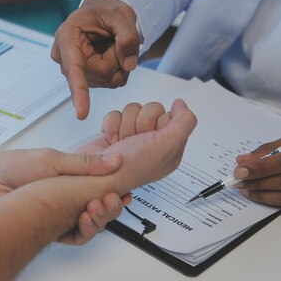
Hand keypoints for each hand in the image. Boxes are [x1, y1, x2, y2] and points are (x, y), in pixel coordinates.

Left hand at [0, 148, 124, 244]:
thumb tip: (115, 161)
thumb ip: (85, 164)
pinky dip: (86, 229)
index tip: (127, 186)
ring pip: (93, 223)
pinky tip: (85, 217)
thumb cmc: (12, 169)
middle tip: (116, 197)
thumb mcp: (53, 159)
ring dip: (102, 217)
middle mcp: (68, 197)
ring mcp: (61, 214)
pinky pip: (77, 236)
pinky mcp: (53, 230)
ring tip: (99, 205)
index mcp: (71, 176)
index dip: (117, 188)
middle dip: (113, 204)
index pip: (102, 185)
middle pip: (102, 206)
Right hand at [51, 0, 140, 119]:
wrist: (100, 13)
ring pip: (107, 80)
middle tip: (117, 38)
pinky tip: (112, 54)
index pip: (74, 68)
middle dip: (117, 58)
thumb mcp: (122, 14)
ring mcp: (75, 71)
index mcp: (67, 37)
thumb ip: (128, 36)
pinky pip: (111, 82)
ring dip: (119, 63)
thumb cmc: (106, 10)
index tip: (81, 114)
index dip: (79, 91)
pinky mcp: (86, 78)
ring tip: (113, 44)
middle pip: (100, 73)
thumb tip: (129, 65)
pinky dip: (119, 69)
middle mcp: (65, 58)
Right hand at [79, 100, 196, 189]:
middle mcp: (152, 141)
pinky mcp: (114, 132)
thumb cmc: (130, 169)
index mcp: (169, 147)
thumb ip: (184, 122)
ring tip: (122, 142)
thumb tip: (181, 104)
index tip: (153, 137)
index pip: (171, 115)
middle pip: (150, 109)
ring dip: (124, 125)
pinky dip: (111, 126)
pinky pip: (115, 113)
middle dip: (140, 123)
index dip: (160, 122)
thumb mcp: (167, 146)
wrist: (96, 176)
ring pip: (132, 109)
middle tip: (136, 141)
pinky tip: (112, 140)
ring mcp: (132, 136)